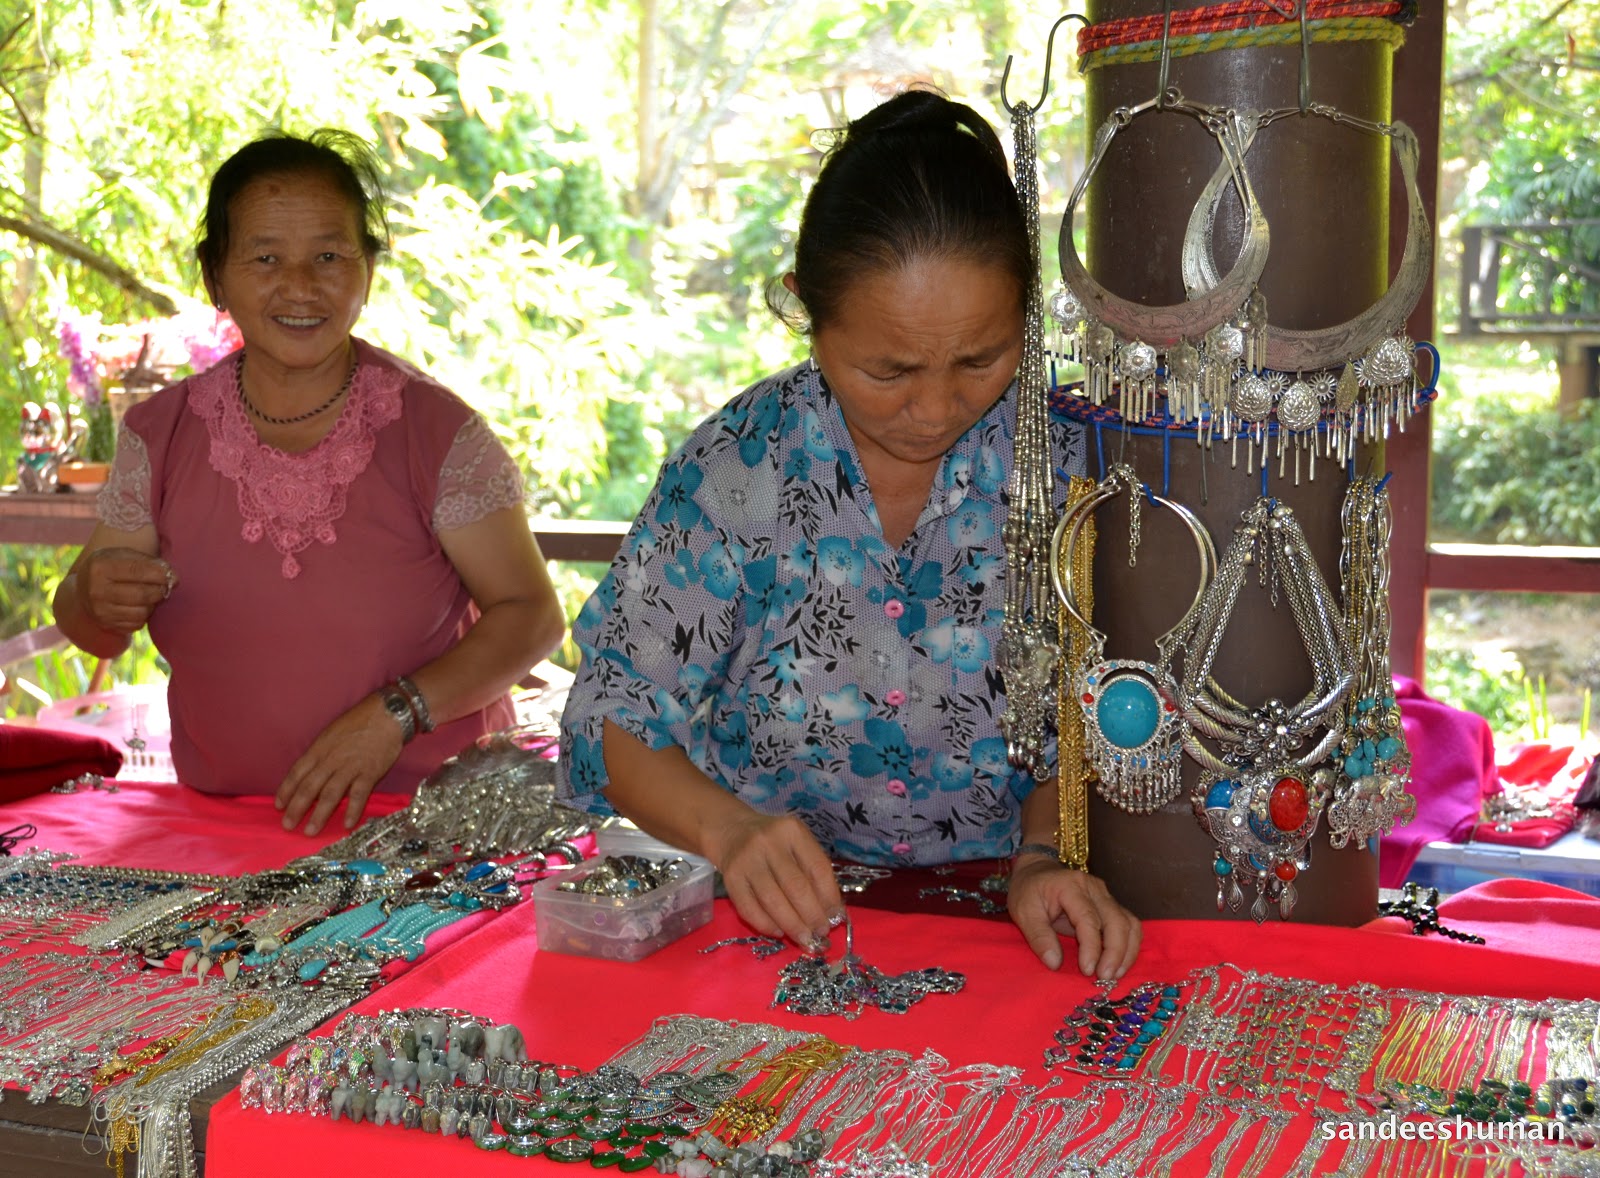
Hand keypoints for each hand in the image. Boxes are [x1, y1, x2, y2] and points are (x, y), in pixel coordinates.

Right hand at [75, 547, 173, 634]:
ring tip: (148, 595)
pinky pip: (137, 624)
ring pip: (142, 612)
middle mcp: (97, 591)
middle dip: (160, 590)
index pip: (138, 570)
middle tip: (164, 586)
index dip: (161, 574)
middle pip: (143, 594)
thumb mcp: (123, 555)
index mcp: (101, 567)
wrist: (82, 589)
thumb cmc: (110, 567)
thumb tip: (172, 576)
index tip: (173, 576)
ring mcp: (100, 611)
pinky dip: (144, 615)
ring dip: (152, 604)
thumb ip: (148, 562)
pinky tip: (138, 606)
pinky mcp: (106, 625)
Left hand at [276, 694, 403, 835]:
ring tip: (310, 831)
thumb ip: (320, 754)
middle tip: (288, 825)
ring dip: (319, 815)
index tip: (279, 805)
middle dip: (296, 808)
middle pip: (309, 787)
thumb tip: (310, 774)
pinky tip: (347, 824)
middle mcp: (331, 760)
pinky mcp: (370, 773)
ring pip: (330, 794)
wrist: (386, 715)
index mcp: (319, 749)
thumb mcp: (331, 733)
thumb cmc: (358, 722)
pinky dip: (352, 810)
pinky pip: (359, 795)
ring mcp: (350, 767)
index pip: (297, 773)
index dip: (286, 790)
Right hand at [703, 812, 843, 948]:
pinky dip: (766, 925)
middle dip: (812, 916)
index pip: (817, 868)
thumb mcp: (797, 845)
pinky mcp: (730, 878)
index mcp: (793, 831)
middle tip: (821, 935)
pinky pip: (749, 909)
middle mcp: (768, 843)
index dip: (829, 897)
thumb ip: (813, 872)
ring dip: (792, 926)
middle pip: (796, 887)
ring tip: (804, 939)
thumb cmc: (774, 844)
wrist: (732, 832)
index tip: (836, 918)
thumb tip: (831, 912)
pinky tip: (779, 932)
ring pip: (773, 901)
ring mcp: (746, 860)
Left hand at [1007, 855, 1141, 979]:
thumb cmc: (1029, 892)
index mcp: (1070, 886)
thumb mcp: (1023, 912)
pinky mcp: (1111, 906)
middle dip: (1115, 953)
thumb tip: (1055, 964)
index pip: (1088, 918)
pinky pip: (1129, 926)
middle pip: (1117, 921)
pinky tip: (1119, 965)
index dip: (1091, 946)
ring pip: (1129, 924)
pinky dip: (1129, 947)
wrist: (1037, 872)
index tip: (1087, 970)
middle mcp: (1094, 888)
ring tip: (1114, 975)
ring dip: (1126, 952)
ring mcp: (1106, 896)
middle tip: (1105, 978)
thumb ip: (1038, 936)